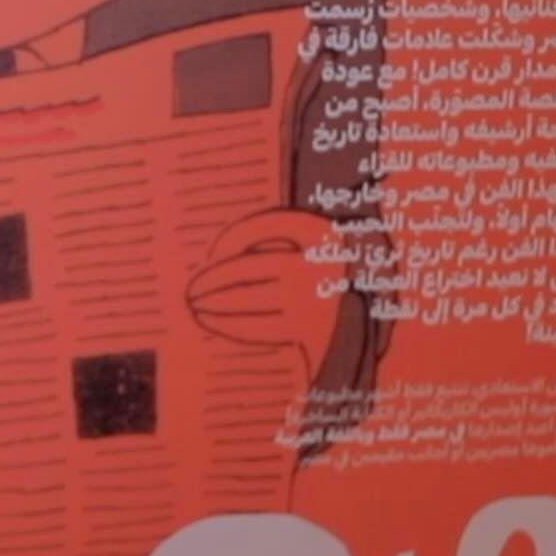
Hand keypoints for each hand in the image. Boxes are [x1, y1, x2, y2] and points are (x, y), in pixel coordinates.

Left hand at [187, 208, 350, 348]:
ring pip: (249, 299)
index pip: (268, 224)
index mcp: (323, 233)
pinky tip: (213, 322)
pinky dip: (230, 324)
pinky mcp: (310, 331)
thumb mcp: (311, 247)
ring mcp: (315, 299)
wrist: (364, 322)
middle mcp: (321, 263)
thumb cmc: (326, 277)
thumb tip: (214, 258)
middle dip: (213, 280)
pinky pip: (259, 327)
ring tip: (195, 306)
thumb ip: (270, 240)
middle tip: (191, 289)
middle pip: (250, 269)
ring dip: (215, 304)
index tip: (213, 252)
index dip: (234, 236)